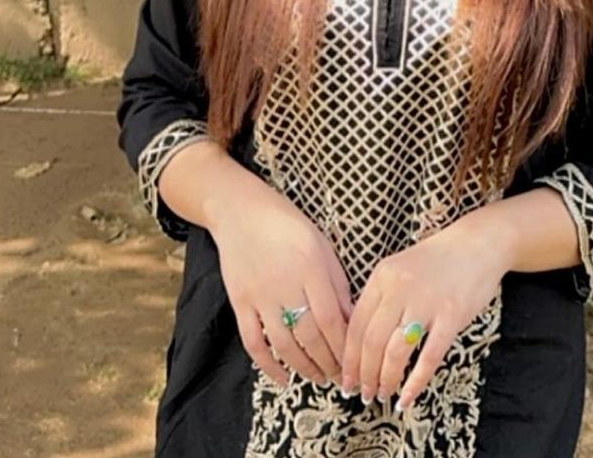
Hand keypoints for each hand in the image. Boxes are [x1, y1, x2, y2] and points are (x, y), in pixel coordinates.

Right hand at [210, 180, 353, 389]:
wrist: (241, 212)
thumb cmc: (288, 225)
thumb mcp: (322, 246)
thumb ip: (337, 284)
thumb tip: (352, 321)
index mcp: (310, 267)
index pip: (331, 319)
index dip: (343, 347)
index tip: (354, 362)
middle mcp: (285, 284)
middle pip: (310, 336)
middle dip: (329, 363)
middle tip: (341, 377)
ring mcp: (259, 295)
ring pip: (284, 344)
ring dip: (304, 368)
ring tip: (319, 379)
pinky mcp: (239, 303)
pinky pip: (253, 342)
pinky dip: (268, 365)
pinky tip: (283, 378)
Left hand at [340, 215, 508, 410]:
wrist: (478, 242)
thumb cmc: (438, 259)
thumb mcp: (400, 268)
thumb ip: (381, 297)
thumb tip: (361, 341)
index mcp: (382, 275)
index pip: (356, 325)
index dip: (348, 358)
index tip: (346, 379)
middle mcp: (400, 287)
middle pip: (372, 342)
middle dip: (364, 375)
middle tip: (363, 394)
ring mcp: (426, 301)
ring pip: (395, 352)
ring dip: (386, 380)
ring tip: (383, 395)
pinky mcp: (452, 315)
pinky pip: (429, 357)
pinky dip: (415, 383)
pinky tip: (407, 398)